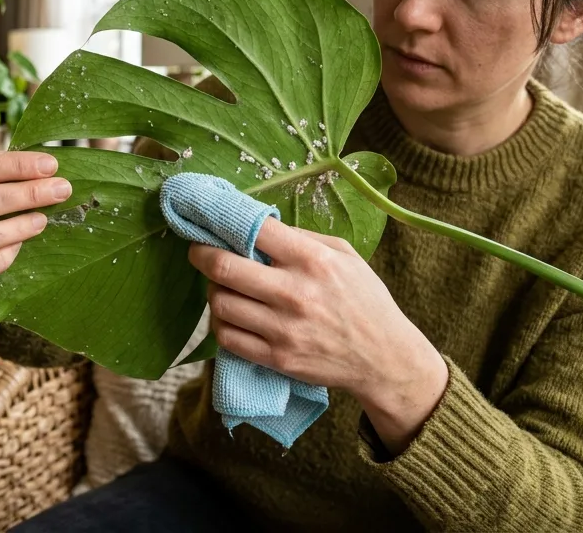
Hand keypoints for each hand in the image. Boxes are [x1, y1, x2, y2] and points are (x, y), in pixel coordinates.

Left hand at [188, 218, 449, 453]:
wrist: (384, 358)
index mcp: (312, 260)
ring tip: (222, 287)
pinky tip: (231, 316)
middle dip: (201, 256)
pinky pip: (228, 338)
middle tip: (198, 253)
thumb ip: (302, 237)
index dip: (222, 223)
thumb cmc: (364, 300)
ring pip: (221, 304)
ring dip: (214, 292)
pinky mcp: (277, 358)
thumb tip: (258, 227)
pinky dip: (222, 324)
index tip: (209, 224)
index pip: (254, 231)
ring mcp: (284, 329)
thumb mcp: (345, 255)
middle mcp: (295, 293)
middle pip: (224, 268)